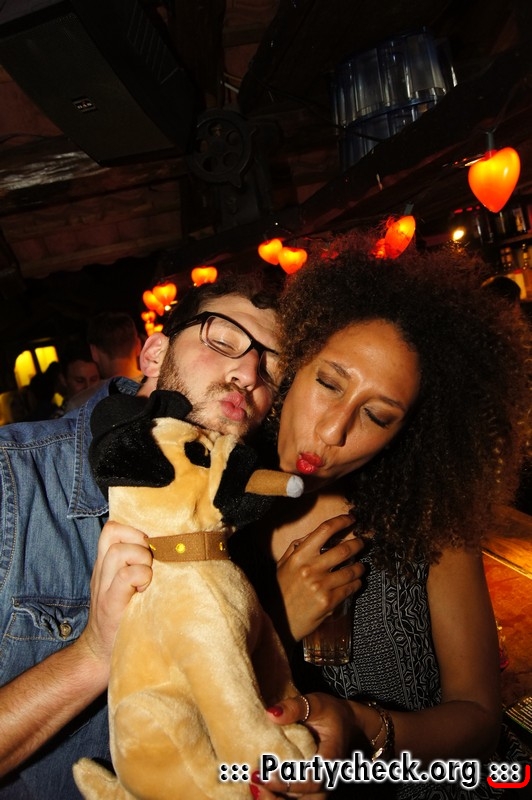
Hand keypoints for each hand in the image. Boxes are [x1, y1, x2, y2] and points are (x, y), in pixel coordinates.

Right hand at [77, 520, 152, 670]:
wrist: (100, 653)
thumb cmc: (124, 618)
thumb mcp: (128, 586)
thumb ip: (139, 566)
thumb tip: (174, 547)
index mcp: (106, 565)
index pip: (112, 528)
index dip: (132, 528)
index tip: (149, 546)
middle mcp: (102, 571)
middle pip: (112, 532)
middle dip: (138, 540)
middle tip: (150, 562)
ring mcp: (103, 586)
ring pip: (119, 551)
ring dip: (141, 559)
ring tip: (148, 579)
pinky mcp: (110, 604)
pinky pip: (125, 575)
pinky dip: (140, 577)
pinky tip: (144, 591)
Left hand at [251, 693, 360, 798]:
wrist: (349, 725)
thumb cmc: (332, 713)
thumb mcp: (317, 703)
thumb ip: (295, 707)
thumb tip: (271, 714)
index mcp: (330, 760)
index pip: (311, 780)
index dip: (287, 781)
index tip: (263, 774)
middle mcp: (326, 779)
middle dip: (277, 797)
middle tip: (253, 781)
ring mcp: (320, 788)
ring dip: (275, 799)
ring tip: (253, 786)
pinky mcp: (310, 790)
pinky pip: (295, 799)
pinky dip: (277, 796)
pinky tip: (258, 788)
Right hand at [277, 515, 364, 640]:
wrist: (277, 621)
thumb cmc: (281, 591)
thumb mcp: (283, 564)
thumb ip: (298, 547)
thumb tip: (315, 534)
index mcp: (299, 555)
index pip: (324, 530)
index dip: (341, 521)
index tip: (351, 519)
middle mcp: (311, 568)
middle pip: (344, 549)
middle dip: (358, 544)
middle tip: (362, 543)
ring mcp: (321, 585)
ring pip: (351, 570)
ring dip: (360, 566)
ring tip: (361, 566)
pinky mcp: (329, 602)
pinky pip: (350, 588)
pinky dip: (357, 583)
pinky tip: (356, 581)